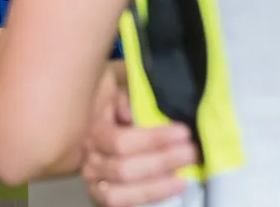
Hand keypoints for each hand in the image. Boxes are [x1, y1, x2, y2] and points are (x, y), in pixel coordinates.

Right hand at [81, 63, 198, 206]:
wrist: (101, 113)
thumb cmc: (115, 96)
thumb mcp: (120, 84)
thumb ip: (127, 94)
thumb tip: (131, 113)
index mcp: (92, 128)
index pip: (120, 141)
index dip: (153, 140)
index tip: (182, 132)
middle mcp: (89, 157)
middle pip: (122, 169)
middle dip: (160, 162)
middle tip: (190, 153)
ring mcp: (94, 179)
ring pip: (119, 194)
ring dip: (155, 187)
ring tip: (183, 178)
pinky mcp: (103, 194)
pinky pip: (120, 205)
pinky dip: (146, 199)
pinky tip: (170, 189)